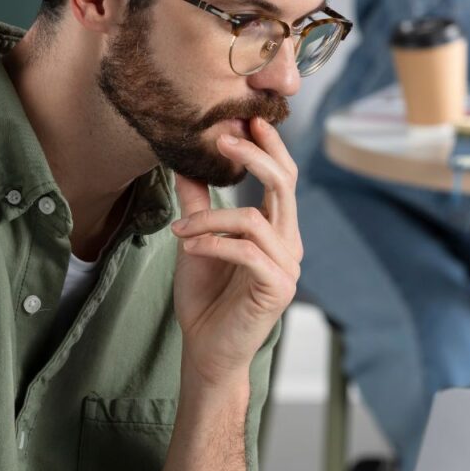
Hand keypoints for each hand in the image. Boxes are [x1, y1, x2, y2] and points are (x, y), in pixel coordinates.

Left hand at [171, 117, 301, 386]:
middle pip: (284, 185)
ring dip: (209, 220)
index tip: (247, 120)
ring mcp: (287, 266)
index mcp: (278, 230)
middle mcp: (289, 243)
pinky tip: (188, 246)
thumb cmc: (206, 298)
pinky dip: (212, 244)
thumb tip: (184, 161)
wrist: (208, 350)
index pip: (283, 178)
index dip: (270, 147)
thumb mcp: (198, 240)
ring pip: (254, 219)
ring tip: (179, 232)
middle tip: (224, 139)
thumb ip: (199, 204)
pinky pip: (245, 251)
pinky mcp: (276, 288)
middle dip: (255, 157)